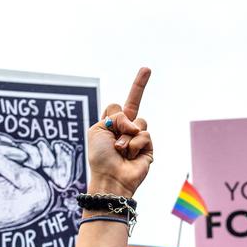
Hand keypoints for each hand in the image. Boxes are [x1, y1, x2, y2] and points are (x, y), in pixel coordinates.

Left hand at [87, 68, 152, 196]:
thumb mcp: (98, 130)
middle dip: (139, 85)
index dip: (134, 88)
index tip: (147, 69)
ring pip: (139, 121)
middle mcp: (125, 129)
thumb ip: (114, 117)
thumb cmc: (100, 157)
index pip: (119, 104)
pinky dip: (134, 145)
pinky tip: (129, 156)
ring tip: (120, 150)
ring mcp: (137, 138)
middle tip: (146, 69)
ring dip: (126, 136)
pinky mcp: (148, 147)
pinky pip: (144, 135)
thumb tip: (135, 124)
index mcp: (111, 124)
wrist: (110, 178)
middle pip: (134, 103)